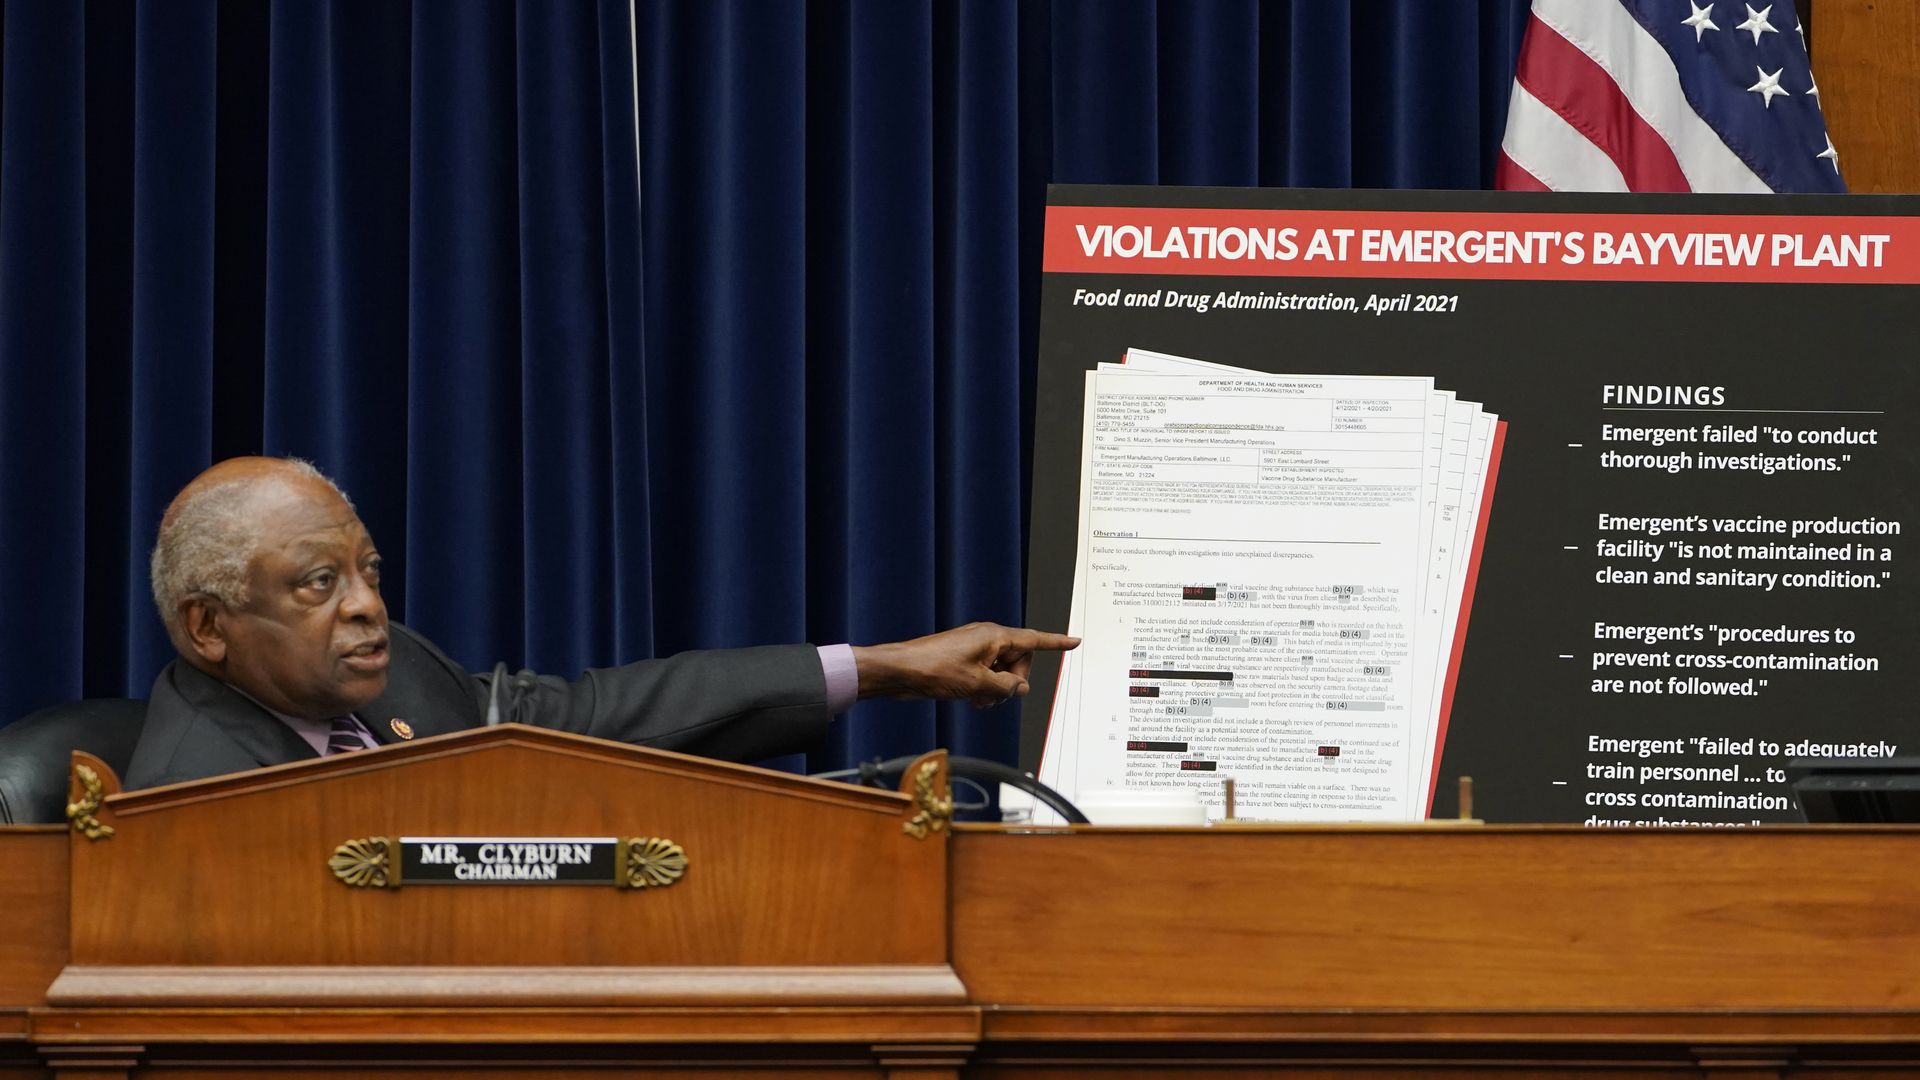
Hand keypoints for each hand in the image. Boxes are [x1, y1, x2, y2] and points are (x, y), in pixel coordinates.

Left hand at [852, 622, 1079, 707]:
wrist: (902, 671)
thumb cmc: (934, 670)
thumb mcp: (979, 685)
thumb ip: (1007, 687)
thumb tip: (1021, 688)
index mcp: (994, 636)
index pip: (1034, 640)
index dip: (1056, 643)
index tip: (1075, 641)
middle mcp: (987, 638)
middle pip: (1019, 661)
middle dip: (1014, 681)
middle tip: (997, 695)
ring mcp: (975, 649)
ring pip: (1002, 670)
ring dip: (997, 688)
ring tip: (979, 700)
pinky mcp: (964, 659)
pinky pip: (987, 673)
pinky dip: (986, 687)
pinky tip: (973, 699)